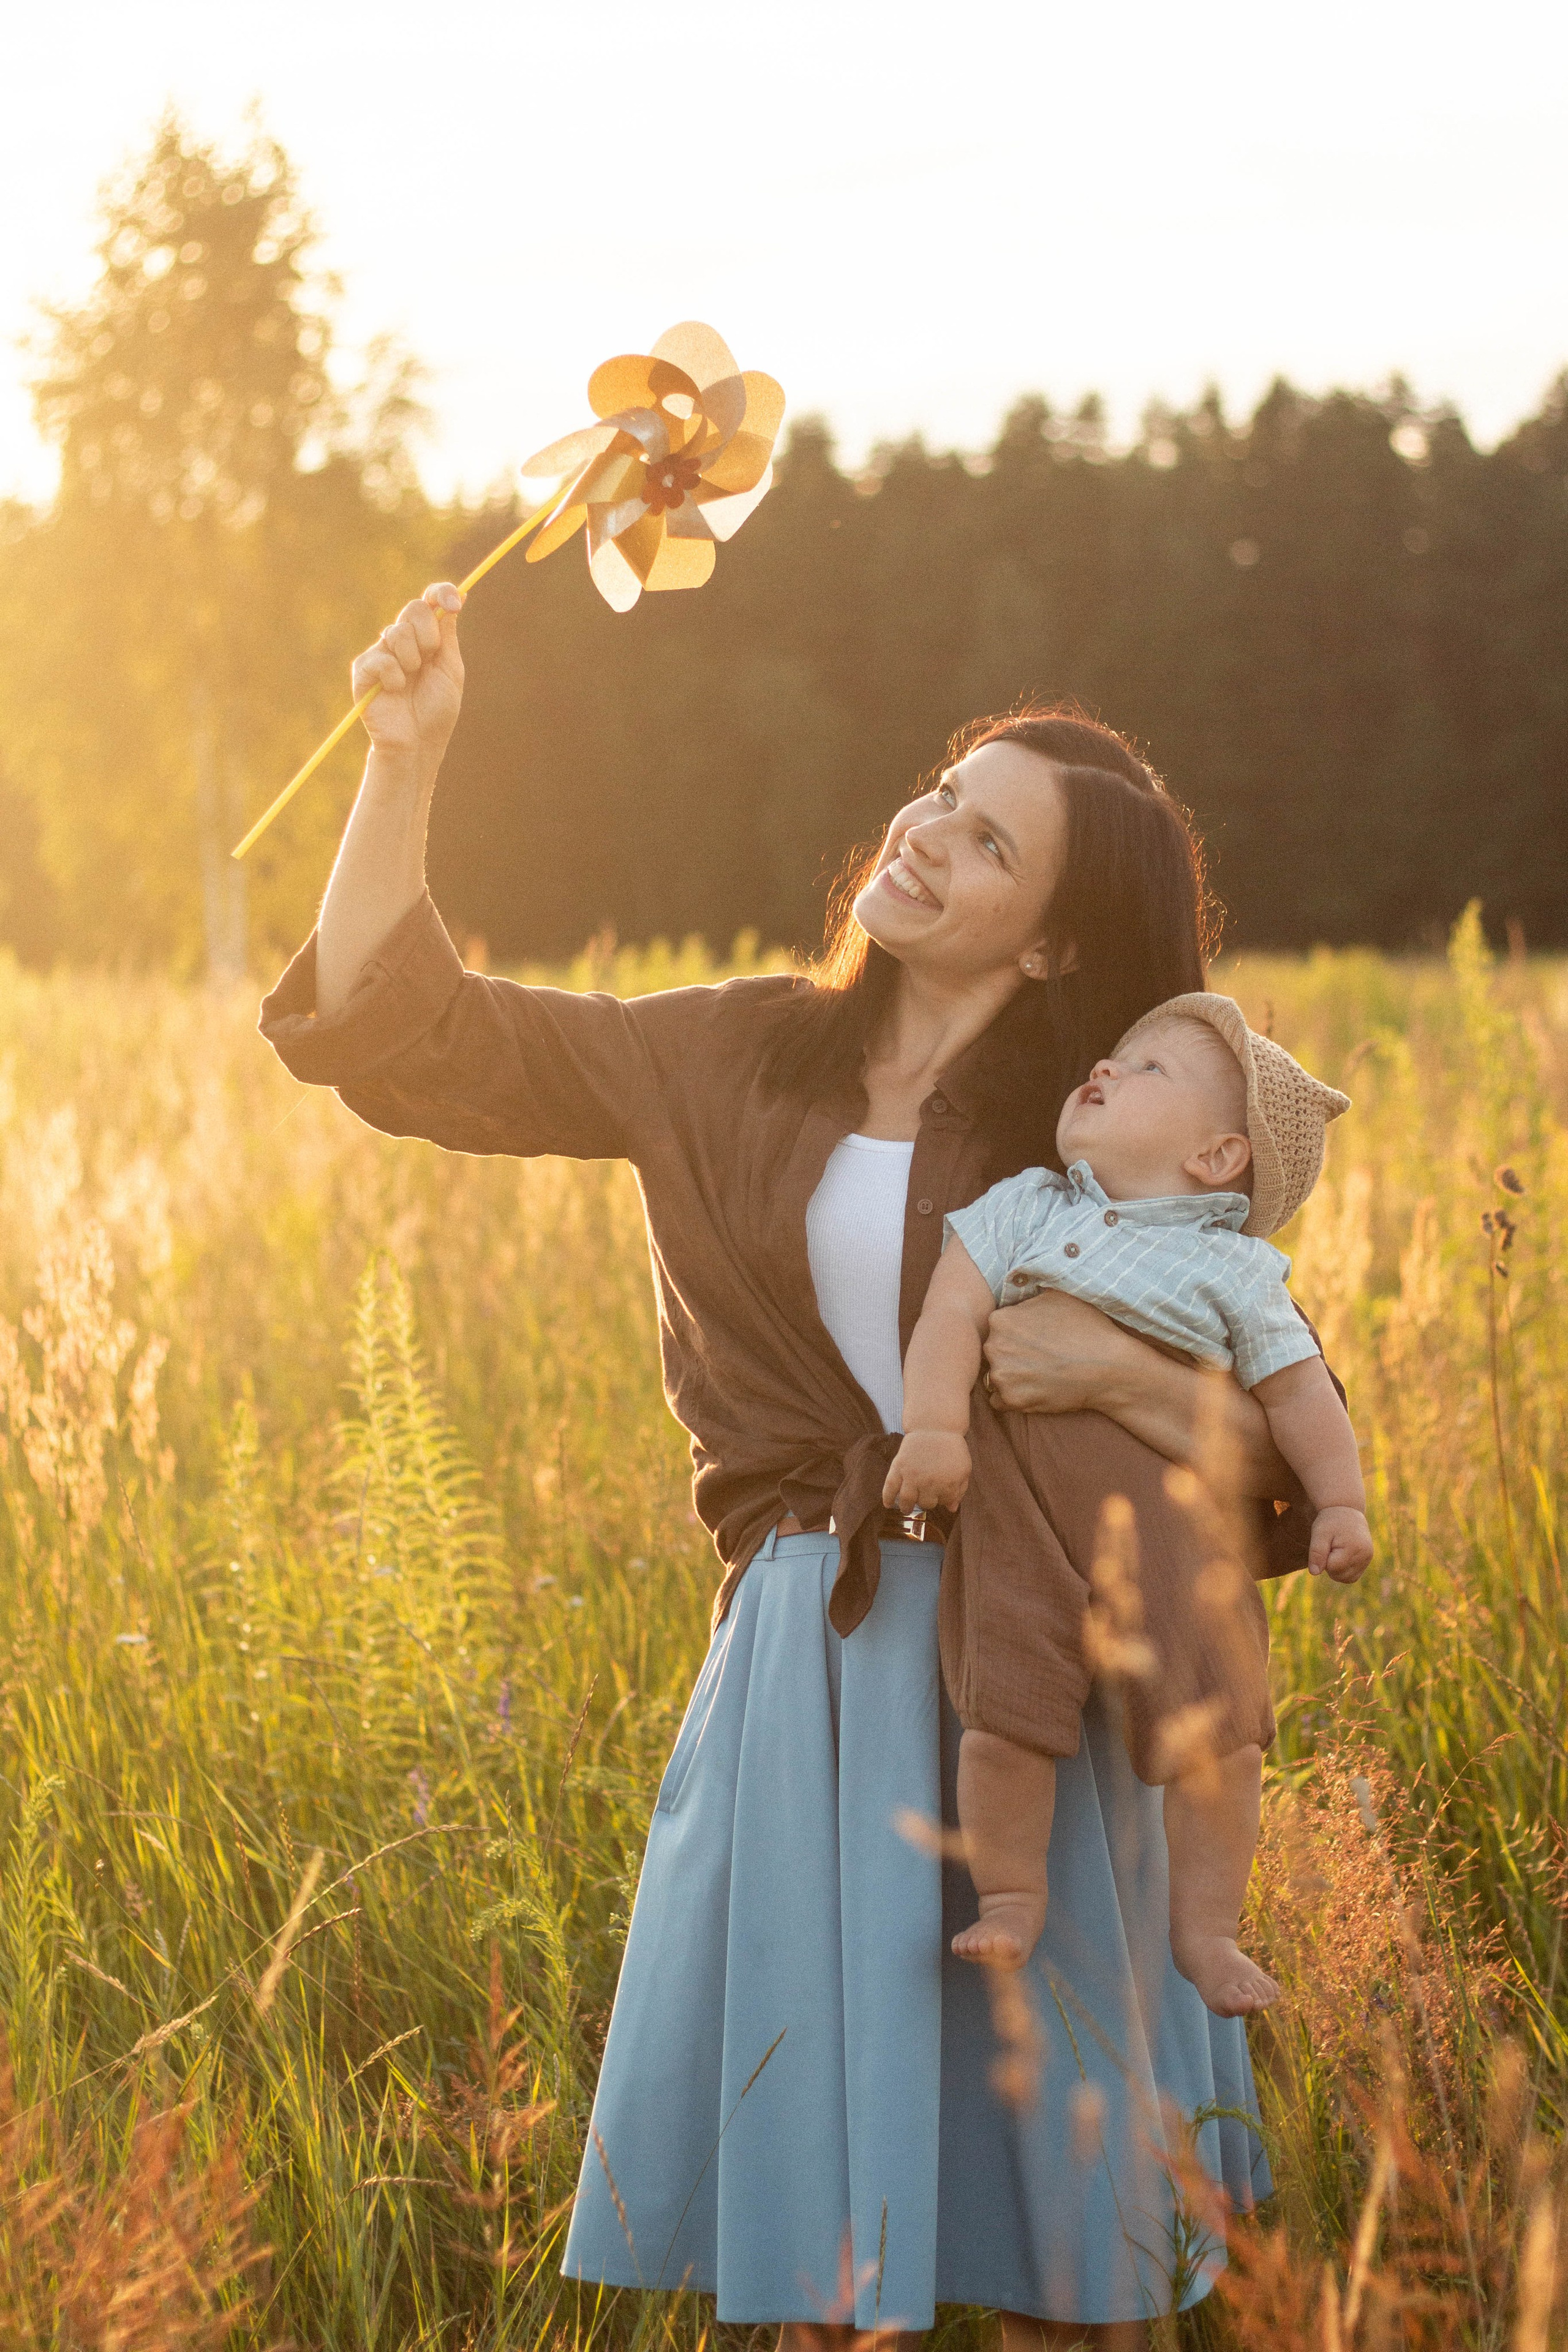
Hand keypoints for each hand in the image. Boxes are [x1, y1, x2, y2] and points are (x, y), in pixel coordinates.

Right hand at [351, 583, 465, 770]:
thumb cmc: (436, 710)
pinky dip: (394, 676)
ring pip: (397, 632)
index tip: (452, 602)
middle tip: (429, 659)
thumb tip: (459, 595)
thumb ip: (448, 634)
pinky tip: (395, 691)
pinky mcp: (363, 670)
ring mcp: (381, 653)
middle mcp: (402, 641)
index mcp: (425, 638)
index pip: (429, 601)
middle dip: (428, 634)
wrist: (418, 743)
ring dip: (412, 659)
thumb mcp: (450, 668)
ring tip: (410, 682)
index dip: (440, 594)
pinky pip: (381, 658)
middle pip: (413, 609)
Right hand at [883, 1429, 971, 1511]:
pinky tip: (888, 1505)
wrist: (935, 1426)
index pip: (945, 1502)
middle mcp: (929, 1483)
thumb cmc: (952, 1448)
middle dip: (927, 1502)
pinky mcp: (899, 1467)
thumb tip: (952, 1508)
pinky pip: (890, 1486)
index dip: (944, 1499)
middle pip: (926, 1503)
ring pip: (907, 1500)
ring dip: (906, 1507)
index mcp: (948, 1484)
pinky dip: (887, 1497)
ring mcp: (912, 1475)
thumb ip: (960, 1489)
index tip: (941, 1494)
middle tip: (925, 1497)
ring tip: (906, 1509)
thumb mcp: (963, 1468)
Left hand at [981, 1289, 1143, 1414]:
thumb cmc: (1087, 1328)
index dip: (1014, 1332)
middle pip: (994, 1350)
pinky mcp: (1012, 1400)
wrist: (1107, 1367)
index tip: (1031, 1338)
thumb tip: (1018, 1289)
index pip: (996, 1327)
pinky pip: (1000, 1400)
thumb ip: (1028, 1295)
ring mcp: (1001, 1376)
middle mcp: (994, 1347)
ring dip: (1011, 1375)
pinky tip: (1035, 1388)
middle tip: (1037, 1356)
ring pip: (995, 1375)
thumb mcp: (1056, 1296)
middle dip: (1010, 1353)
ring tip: (1038, 1373)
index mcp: (1000, 1319)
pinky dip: (1014, 1396)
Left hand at [1308, 1504, 1371, 1582]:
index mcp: (1354, 1548)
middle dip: (1330, 1564)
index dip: (1324, 1558)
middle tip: (1331, 1546)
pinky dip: (1344, 1570)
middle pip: (1340, 1576)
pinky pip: (1353, 1576)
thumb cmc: (1330, 1521)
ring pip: (1347, 1579)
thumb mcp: (1319, 1533)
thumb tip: (1314, 1573)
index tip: (1326, 1544)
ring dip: (1337, 1569)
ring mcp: (1368, 1558)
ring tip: (1336, 1551)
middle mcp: (1365, 1555)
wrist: (1346, 1510)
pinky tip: (1341, 1556)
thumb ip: (1316, 1553)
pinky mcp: (1367, 1560)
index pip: (1332, 1568)